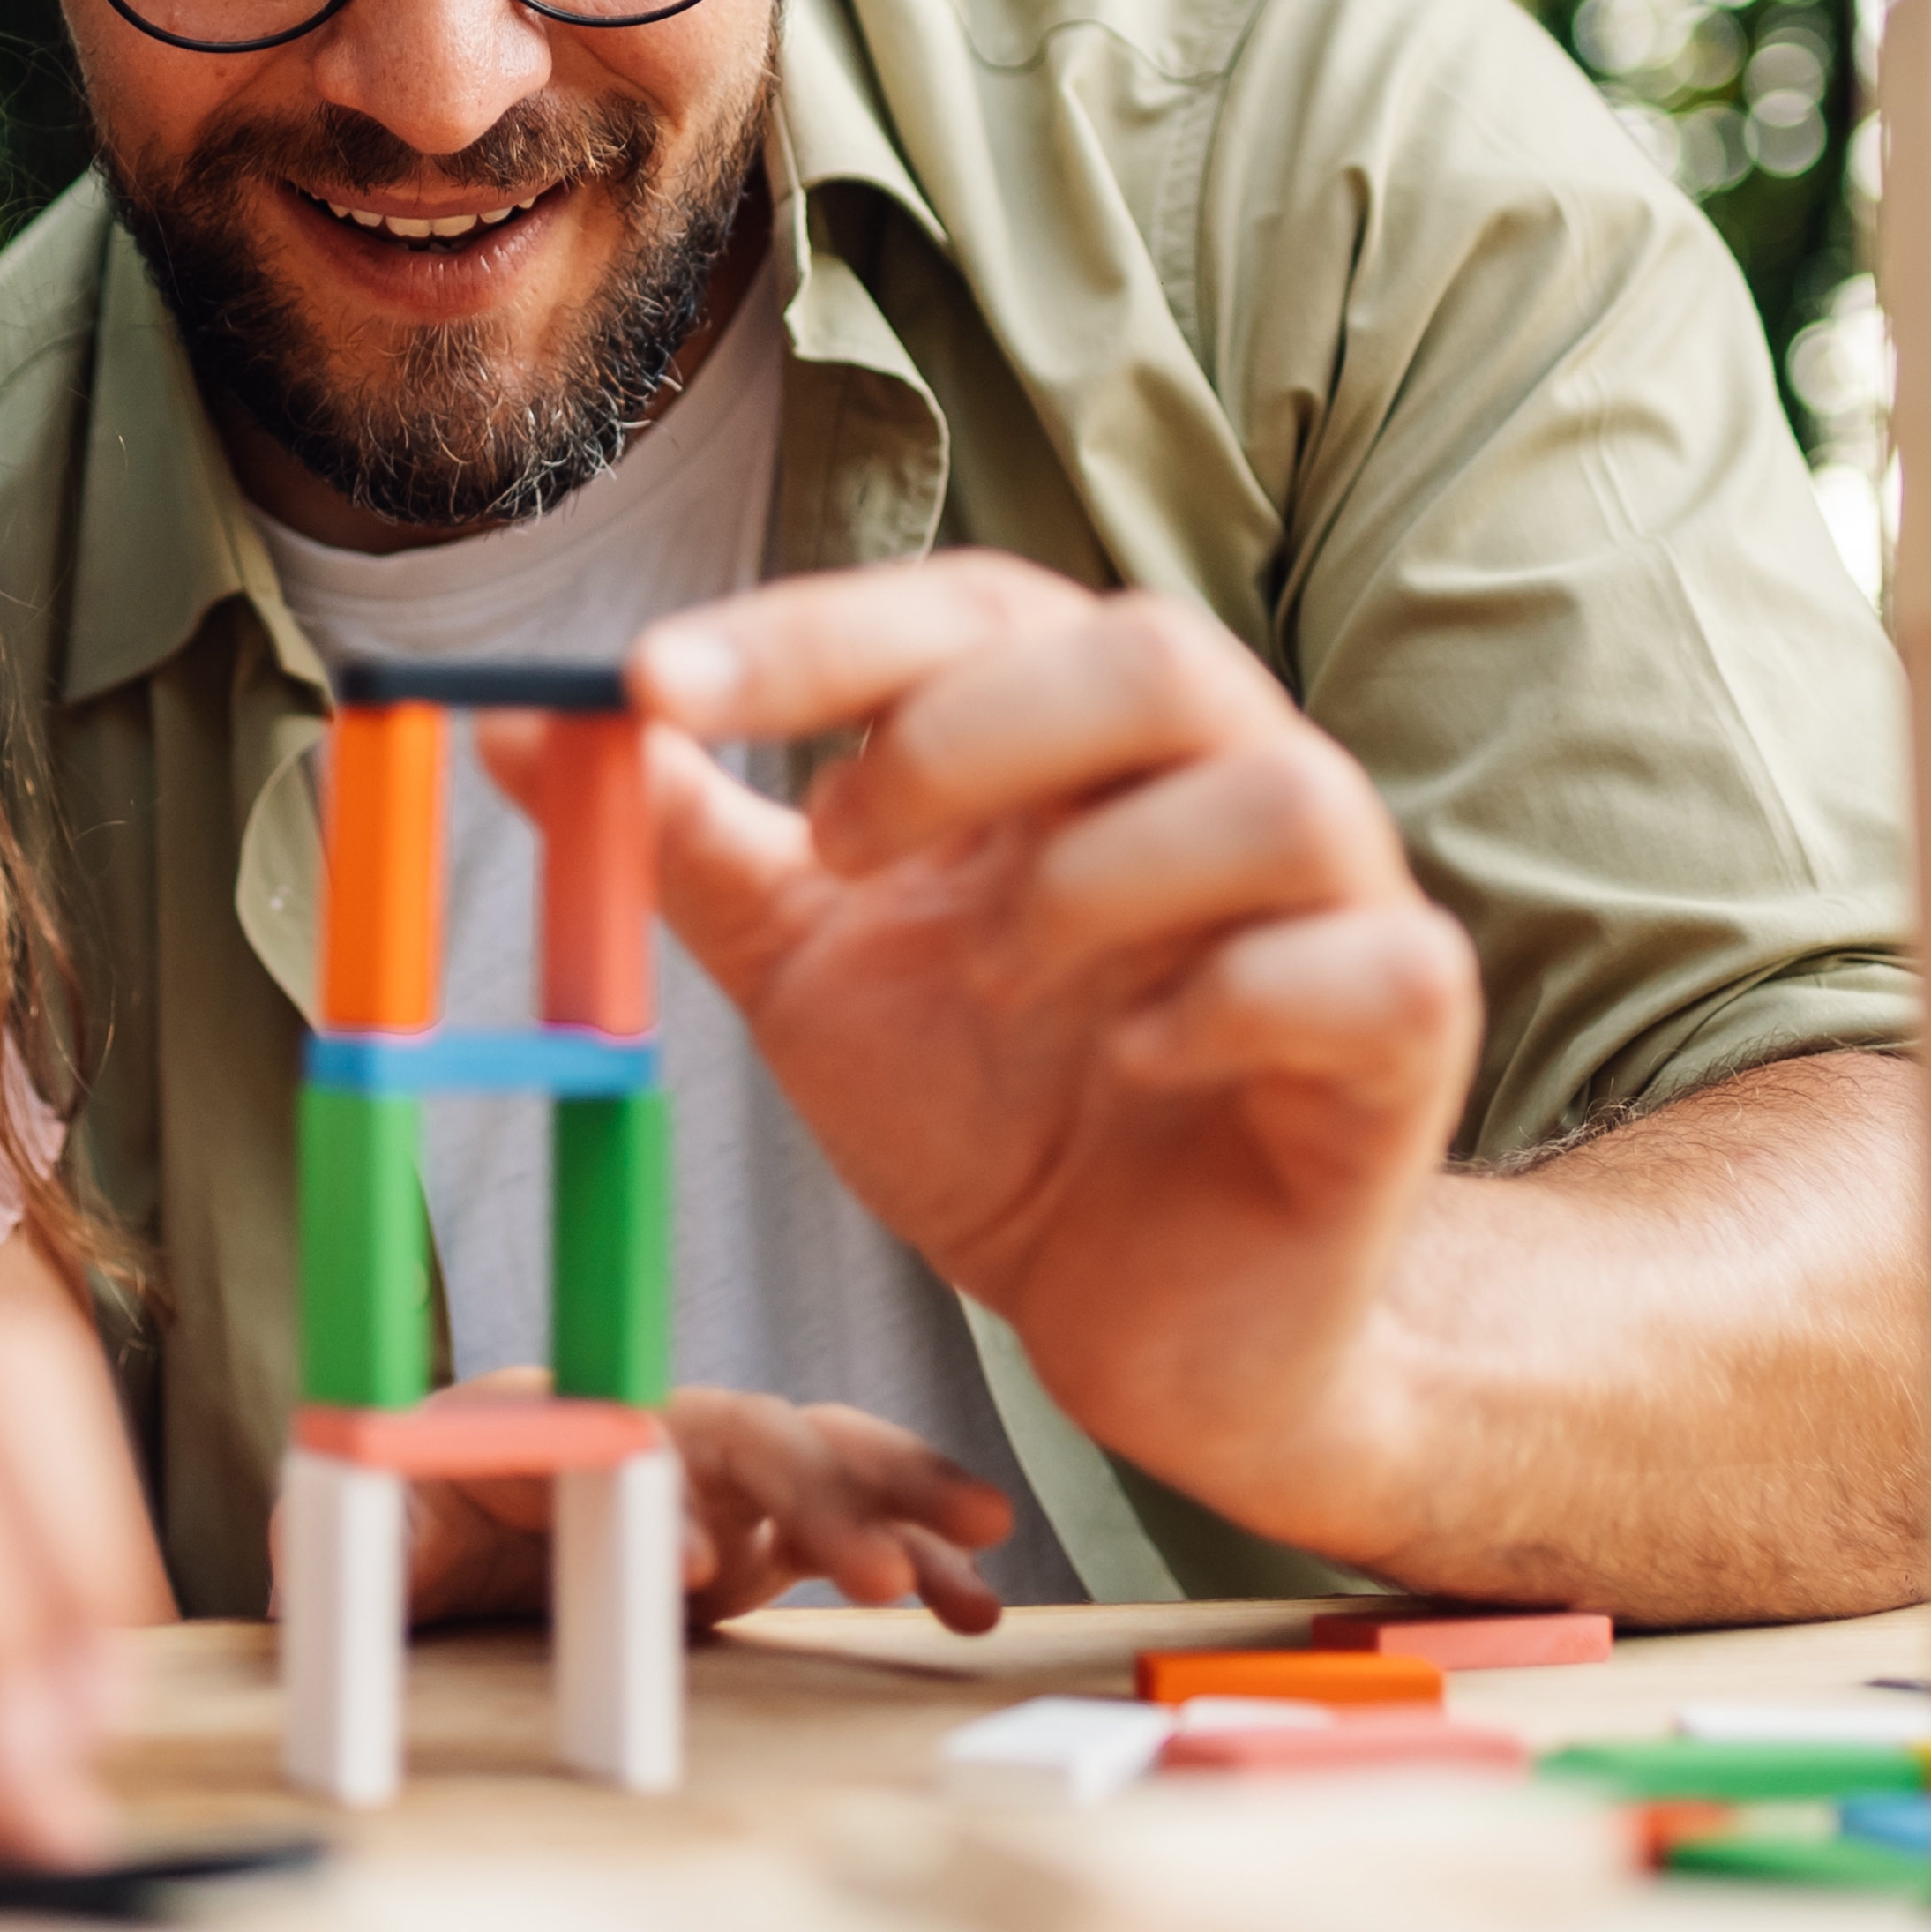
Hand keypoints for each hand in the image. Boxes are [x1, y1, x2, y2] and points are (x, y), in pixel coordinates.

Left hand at [391, 1370, 1015, 1632]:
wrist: (439, 1535)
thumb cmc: (403, 1520)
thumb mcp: (365, 1537)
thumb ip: (356, 1544)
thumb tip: (332, 1559)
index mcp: (556, 1412)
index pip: (623, 1437)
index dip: (661, 1498)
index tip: (688, 1573)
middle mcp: (652, 1427)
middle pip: (749, 1432)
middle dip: (818, 1492)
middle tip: (869, 1572)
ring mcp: (715, 1477)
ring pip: (825, 1458)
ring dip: (900, 1496)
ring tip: (980, 1545)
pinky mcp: (756, 1535)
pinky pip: (849, 1528)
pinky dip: (915, 1552)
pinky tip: (970, 1603)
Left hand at [553, 554, 1482, 1561]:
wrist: (1157, 1323)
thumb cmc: (1005, 1116)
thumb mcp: (815, 970)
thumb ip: (691, 841)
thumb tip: (521, 717)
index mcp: (1080, 741)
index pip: (967, 608)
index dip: (810, 630)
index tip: (649, 684)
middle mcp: (1225, 780)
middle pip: (1148, 651)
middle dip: (966, 736)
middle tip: (841, 849)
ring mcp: (1338, 903)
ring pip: (1278, 792)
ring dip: (1098, 882)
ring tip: (1003, 985)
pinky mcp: (1409, 1035)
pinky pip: (1368, 964)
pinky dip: (1229, 1006)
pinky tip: (1131, 1071)